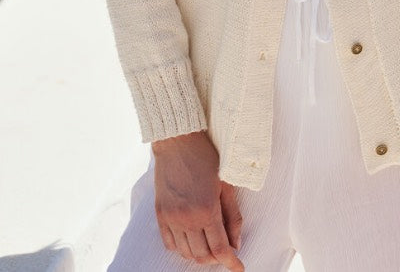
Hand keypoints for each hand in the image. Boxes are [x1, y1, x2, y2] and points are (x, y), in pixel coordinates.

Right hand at [151, 130, 243, 269]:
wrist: (178, 140)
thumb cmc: (206, 157)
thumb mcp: (226, 184)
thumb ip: (233, 216)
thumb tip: (236, 243)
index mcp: (207, 210)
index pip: (220, 249)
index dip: (231, 263)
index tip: (239, 268)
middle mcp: (187, 218)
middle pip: (203, 255)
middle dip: (217, 258)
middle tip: (226, 250)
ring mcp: (171, 217)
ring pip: (186, 253)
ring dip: (200, 254)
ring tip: (210, 244)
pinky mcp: (160, 213)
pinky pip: (170, 243)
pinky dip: (182, 248)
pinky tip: (191, 240)